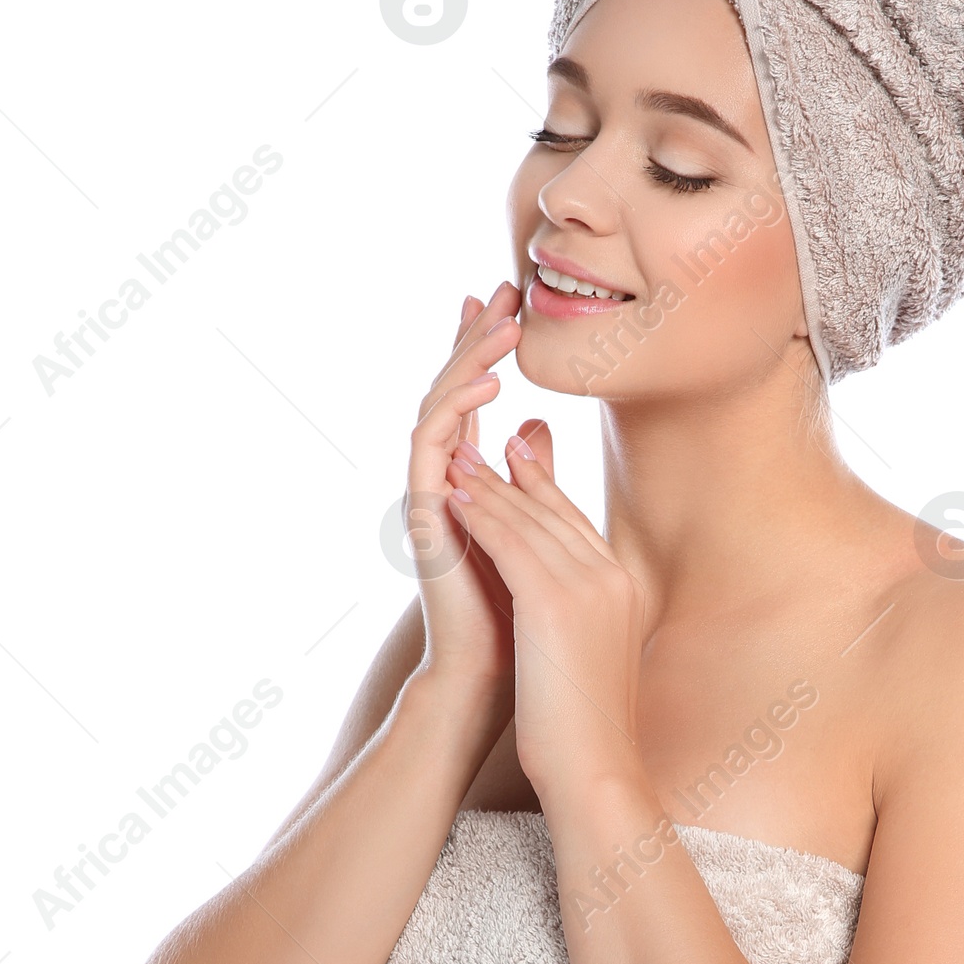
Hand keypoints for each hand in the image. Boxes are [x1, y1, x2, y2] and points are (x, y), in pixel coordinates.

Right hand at [404, 285, 526, 688]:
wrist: (493, 677)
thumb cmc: (516, 615)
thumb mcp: (534, 529)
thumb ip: (530, 476)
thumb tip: (538, 425)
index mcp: (467, 481)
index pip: (471, 400)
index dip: (484, 350)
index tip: (508, 304)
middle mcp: (441, 483)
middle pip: (450, 391)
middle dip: (473, 338)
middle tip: (500, 286)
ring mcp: (429, 497)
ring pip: (438, 408)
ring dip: (467, 361)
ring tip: (500, 321)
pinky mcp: (425, 516)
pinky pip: (432, 449)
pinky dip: (457, 412)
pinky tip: (487, 385)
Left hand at [443, 424, 644, 800]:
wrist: (594, 767)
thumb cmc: (585, 728)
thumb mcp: (586, 657)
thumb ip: (576, 614)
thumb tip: (552, 601)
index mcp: (624, 588)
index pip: (575, 522)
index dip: (540, 485)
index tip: (511, 457)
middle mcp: (612, 577)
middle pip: (552, 512)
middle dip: (507, 476)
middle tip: (471, 445)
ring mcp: (588, 586)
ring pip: (527, 520)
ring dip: (485, 486)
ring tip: (452, 458)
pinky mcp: (554, 600)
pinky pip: (509, 542)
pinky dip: (479, 514)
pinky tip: (451, 497)